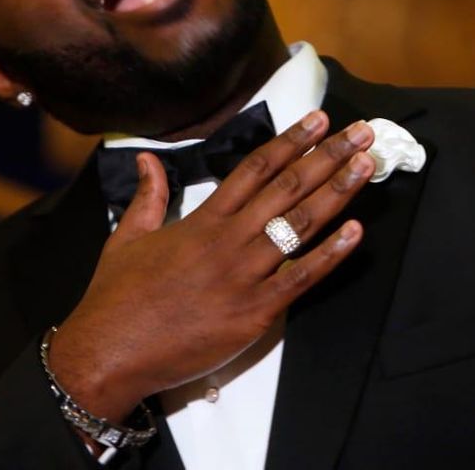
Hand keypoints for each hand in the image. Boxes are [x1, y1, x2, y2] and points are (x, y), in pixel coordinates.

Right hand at [47, 111, 375, 421]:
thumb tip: (147, 160)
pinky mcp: (254, 311)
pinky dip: (331, 254)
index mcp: (203, 220)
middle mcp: (229, 239)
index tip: (319, 121)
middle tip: (361, 133)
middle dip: (328, 156)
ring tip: (366, 166)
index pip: (256, 169)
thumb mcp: (126, 236)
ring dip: (337, 192)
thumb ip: (148, 196)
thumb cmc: (117, 297)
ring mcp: (245, 275)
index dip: (291, 141)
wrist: (109, 352)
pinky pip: (301, 278)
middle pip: (287, 188)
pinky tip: (357, 231)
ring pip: (299, 225)